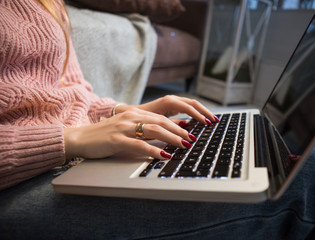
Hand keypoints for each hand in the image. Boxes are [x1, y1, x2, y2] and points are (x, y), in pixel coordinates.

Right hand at [64, 96, 217, 159]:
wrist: (80, 138)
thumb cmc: (105, 135)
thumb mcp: (127, 128)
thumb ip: (145, 128)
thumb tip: (167, 132)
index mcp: (135, 114)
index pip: (161, 117)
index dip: (178, 124)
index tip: (191, 131)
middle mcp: (131, 117)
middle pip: (161, 122)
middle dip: (179, 131)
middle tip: (192, 139)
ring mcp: (123, 128)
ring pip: (153, 130)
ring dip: (172, 138)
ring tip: (184, 145)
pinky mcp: (116, 140)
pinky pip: (139, 145)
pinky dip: (153, 150)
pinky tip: (163, 155)